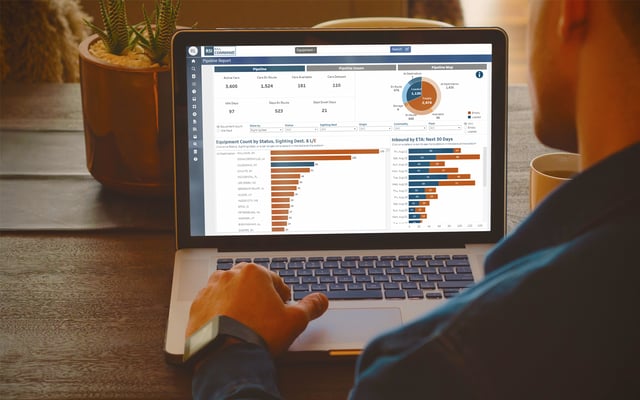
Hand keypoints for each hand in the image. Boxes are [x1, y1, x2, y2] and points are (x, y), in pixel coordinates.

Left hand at [185, 262, 328, 355]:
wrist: (226, 357)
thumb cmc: (259, 335)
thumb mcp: (294, 321)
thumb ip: (311, 306)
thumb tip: (321, 300)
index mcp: (253, 272)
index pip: (274, 280)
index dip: (281, 297)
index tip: (281, 308)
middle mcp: (229, 276)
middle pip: (250, 283)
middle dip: (258, 297)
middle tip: (265, 316)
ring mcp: (210, 291)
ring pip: (229, 292)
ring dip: (238, 302)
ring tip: (246, 322)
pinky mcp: (196, 307)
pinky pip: (211, 305)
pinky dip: (220, 313)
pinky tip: (228, 327)